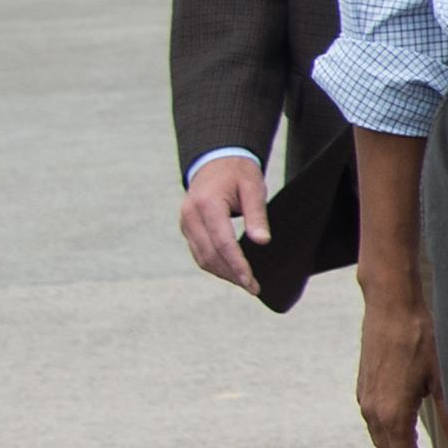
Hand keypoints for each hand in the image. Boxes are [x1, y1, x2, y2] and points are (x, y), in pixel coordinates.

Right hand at [178, 154, 269, 289]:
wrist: (215, 160)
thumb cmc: (238, 173)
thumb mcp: (253, 188)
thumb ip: (257, 215)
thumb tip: (262, 241)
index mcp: (207, 204)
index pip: (222, 243)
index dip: (237, 265)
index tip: (251, 281)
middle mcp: (190, 215)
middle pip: (210, 255)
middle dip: (232, 274)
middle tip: (253, 287)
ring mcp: (185, 222)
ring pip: (202, 257)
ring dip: (223, 273)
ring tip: (245, 283)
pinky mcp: (187, 228)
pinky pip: (199, 252)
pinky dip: (214, 265)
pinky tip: (232, 271)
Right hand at [353, 270, 440, 447]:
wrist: (391, 306)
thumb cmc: (422, 338)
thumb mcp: (445, 379)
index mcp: (393, 415)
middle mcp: (373, 412)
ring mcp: (366, 400)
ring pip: (381, 443)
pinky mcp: (364, 389)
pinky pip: (375, 426)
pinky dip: (391, 440)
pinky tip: (406, 437)